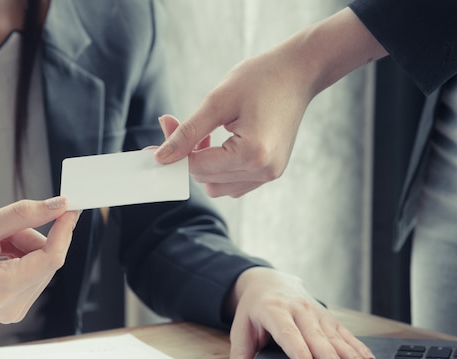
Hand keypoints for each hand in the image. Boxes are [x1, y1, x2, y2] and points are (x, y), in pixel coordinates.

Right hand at [0, 197, 79, 322]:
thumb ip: (23, 215)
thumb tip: (59, 206)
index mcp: (2, 291)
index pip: (52, 258)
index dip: (63, 230)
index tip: (70, 206)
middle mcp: (12, 308)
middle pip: (46, 259)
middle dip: (29, 237)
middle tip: (0, 230)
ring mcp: (12, 311)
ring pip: (40, 264)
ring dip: (23, 246)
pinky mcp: (11, 308)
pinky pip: (32, 273)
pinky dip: (20, 257)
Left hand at [155, 44, 309, 197]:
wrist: (299, 73)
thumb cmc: (261, 79)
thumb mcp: (217, 101)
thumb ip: (187, 132)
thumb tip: (161, 157)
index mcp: (253, 154)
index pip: (198, 167)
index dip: (173, 153)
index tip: (157, 138)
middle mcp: (264, 171)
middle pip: (205, 179)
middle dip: (187, 156)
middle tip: (175, 124)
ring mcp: (270, 175)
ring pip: (217, 186)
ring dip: (203, 165)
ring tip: (206, 133)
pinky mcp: (271, 172)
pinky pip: (233, 183)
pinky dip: (219, 169)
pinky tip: (220, 144)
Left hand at [224, 267, 376, 358]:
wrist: (268, 280)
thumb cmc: (254, 308)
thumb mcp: (241, 327)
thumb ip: (240, 353)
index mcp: (273, 310)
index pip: (288, 334)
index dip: (299, 353)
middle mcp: (297, 308)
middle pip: (315, 335)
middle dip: (329, 357)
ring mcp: (315, 310)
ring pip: (333, 333)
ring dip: (349, 352)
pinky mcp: (327, 315)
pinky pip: (344, 331)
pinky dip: (357, 344)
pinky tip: (368, 358)